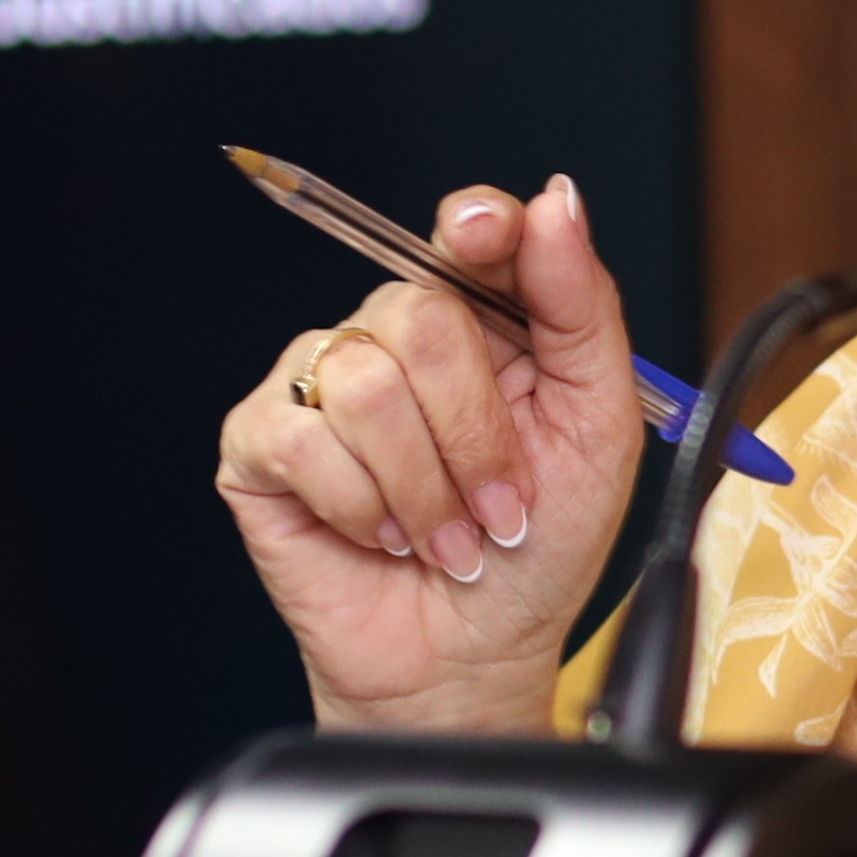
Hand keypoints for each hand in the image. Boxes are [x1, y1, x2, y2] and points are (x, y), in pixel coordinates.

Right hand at [215, 174, 642, 733]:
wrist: (473, 657)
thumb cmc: (536, 549)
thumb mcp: (596, 428)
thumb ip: (580, 308)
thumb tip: (554, 200)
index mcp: (481, 324)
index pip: (465, 232)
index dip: (475, 226)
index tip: (487, 234)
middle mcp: (393, 339)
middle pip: (417, 312)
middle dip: (473, 430)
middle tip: (497, 504)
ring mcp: (320, 386)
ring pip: (363, 381)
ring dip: (424, 484)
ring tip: (446, 536)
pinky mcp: (260, 444)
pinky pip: (302, 438)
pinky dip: (360, 504)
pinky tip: (382, 538)